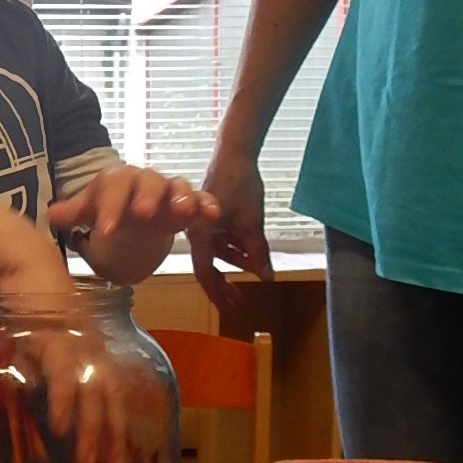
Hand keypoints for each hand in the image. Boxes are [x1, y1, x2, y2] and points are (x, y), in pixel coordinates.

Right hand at [0, 213, 126, 462]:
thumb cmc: (30, 296)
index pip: (114, 392)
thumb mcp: (42, 336)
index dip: (117, 425)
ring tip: (87, 460)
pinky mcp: (58, 336)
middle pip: (112, 398)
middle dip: (113, 437)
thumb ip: (46, 363)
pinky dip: (66, 403)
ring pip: (94, 393)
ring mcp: (79, 342)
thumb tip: (38, 392)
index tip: (118, 456)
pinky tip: (62, 427)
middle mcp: (94, 347)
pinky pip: (66, 376)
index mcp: (94, 347)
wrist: (22, 259)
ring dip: (91, 430)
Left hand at [48, 165, 219, 282]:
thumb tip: (50, 215)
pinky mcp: (190, 201)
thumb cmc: (111, 208)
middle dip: (146, 198)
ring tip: (184, 211)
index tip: (104, 231)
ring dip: (182, 197)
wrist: (134, 208)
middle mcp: (145, 180)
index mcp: (118, 179)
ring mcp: (170, 190)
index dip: (109, 208)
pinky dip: (207, 204)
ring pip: (178, 187)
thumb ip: (73, 213)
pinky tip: (213, 214)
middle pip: (148, 183)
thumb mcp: (91, 210)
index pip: (113, 188)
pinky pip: (201, 199)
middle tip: (143, 215)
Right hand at [190, 146, 273, 310]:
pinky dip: (235, 246)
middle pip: (210, 265)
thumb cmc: (239, 186)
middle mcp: (195, 232)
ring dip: (237, 260)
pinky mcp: (210, 215)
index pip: (205, 274)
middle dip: (227, 281)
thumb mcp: (252, 224)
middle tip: (241, 298)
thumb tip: (267, 278)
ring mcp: (202, 223)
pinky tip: (251, 249)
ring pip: (219, 251)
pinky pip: (221, 238)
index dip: (217, 294)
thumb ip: (258, 253)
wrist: (235, 154)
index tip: (229, 308)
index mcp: (199, 236)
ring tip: (257, 267)